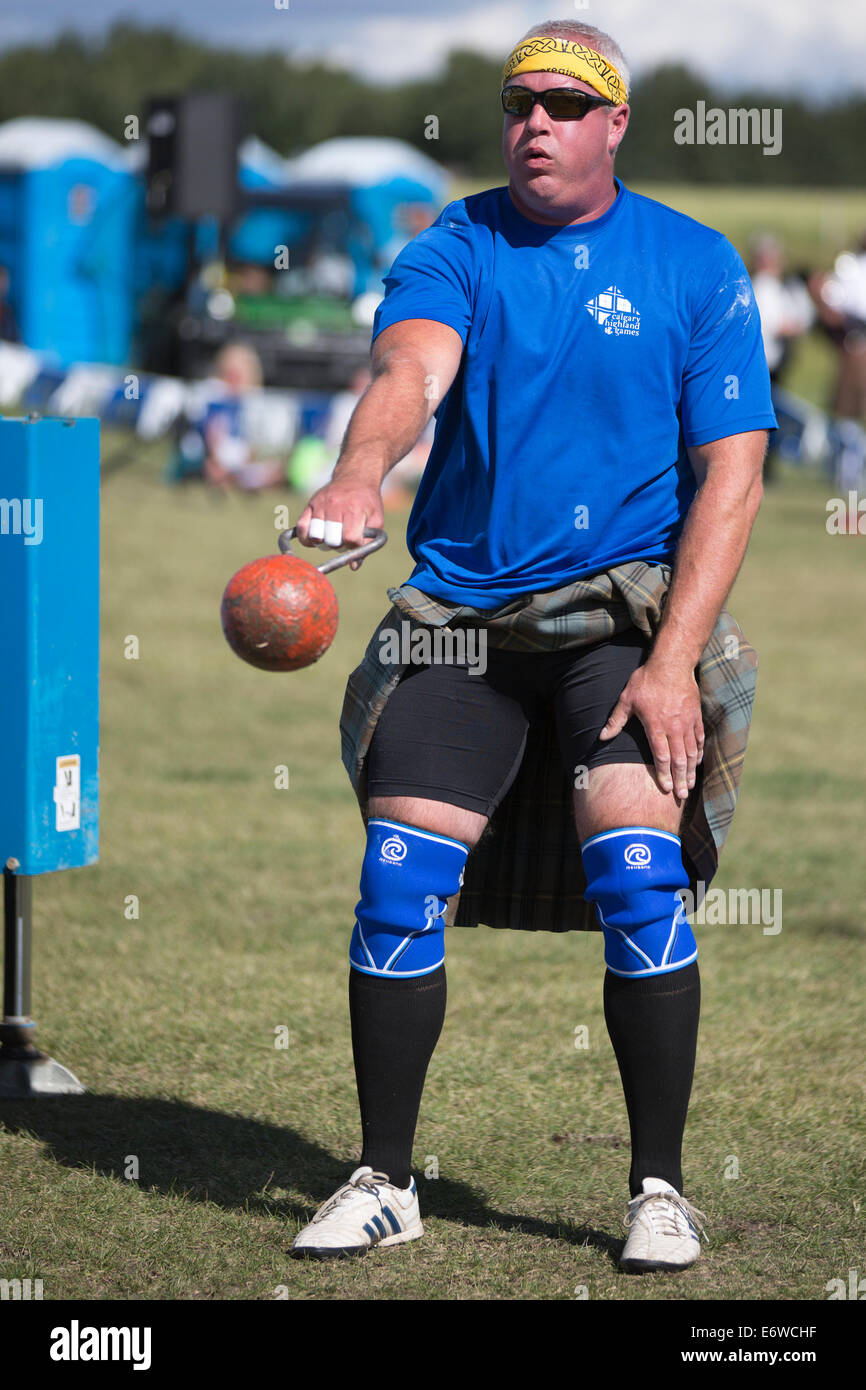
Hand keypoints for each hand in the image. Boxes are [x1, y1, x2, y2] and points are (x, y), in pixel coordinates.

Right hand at [295, 476, 383, 570]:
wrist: (356, 477)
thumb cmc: (367, 503)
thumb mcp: (376, 520)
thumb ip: (368, 543)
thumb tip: (354, 566)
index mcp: (355, 510)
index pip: (350, 538)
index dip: (353, 545)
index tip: (355, 541)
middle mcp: (336, 505)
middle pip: (332, 540)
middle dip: (338, 545)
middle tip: (343, 539)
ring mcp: (321, 504)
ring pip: (316, 536)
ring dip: (323, 542)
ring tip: (330, 537)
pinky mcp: (311, 504)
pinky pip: (302, 527)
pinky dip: (306, 538)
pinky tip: (314, 539)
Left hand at [598, 659, 703, 800]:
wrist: (672, 663)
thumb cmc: (646, 681)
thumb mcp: (626, 699)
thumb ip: (616, 720)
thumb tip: (602, 737)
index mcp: (656, 725)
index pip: (661, 756)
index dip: (663, 774)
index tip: (665, 789)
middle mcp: (674, 727)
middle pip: (679, 759)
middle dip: (680, 780)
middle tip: (681, 797)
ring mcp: (687, 722)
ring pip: (691, 752)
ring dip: (691, 771)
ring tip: (690, 786)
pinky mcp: (696, 716)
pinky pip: (699, 738)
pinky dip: (699, 752)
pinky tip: (697, 762)